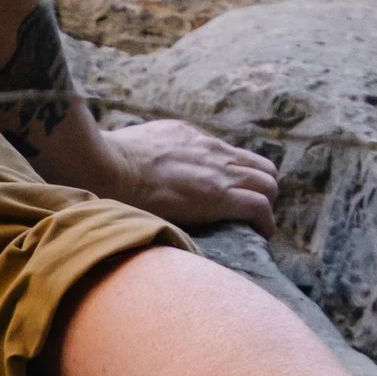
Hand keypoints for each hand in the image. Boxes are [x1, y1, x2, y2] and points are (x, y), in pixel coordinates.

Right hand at [80, 114, 277, 235]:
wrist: (108, 166)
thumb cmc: (111, 161)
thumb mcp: (142, 143)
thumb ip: (158, 152)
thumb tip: (151, 168)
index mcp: (194, 139)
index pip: (234, 156)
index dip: (240, 176)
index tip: (233, 194)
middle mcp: (214, 152)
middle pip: (261, 168)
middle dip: (262, 190)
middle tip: (250, 213)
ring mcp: (219, 173)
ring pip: (268, 185)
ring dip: (265, 206)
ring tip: (256, 227)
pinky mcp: (219, 195)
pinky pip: (259, 207)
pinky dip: (265, 223)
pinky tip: (260, 236)